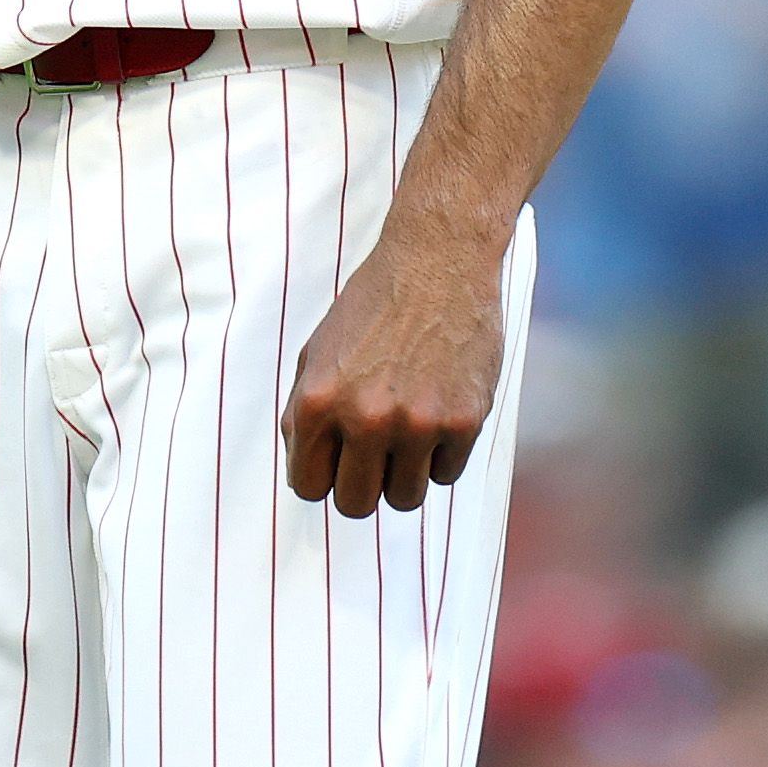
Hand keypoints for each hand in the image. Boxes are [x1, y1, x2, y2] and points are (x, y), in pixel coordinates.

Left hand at [281, 222, 505, 515]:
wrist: (438, 262)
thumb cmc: (373, 306)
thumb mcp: (317, 353)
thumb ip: (304, 415)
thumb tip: (306, 474)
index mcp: (318, 403)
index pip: (308, 487)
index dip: (322, 475)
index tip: (337, 458)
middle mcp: (365, 419)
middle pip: (355, 504)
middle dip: (361, 483)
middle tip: (374, 452)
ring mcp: (417, 424)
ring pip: (404, 499)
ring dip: (404, 473)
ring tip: (407, 429)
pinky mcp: (463, 422)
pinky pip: (446, 476)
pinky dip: (441, 454)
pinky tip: (438, 410)